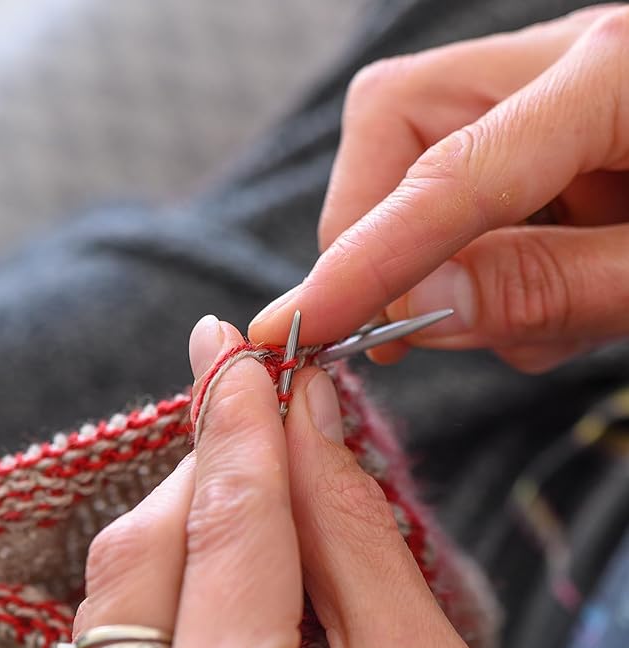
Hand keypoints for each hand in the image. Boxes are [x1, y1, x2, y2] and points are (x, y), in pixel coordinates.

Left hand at [68, 316, 480, 647]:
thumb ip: (358, 535)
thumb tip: (315, 419)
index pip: (231, 519)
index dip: (236, 419)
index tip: (233, 348)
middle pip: (150, 546)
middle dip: (207, 457)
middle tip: (251, 401)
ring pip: (121, 582)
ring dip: (187, 508)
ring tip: (249, 472)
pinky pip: (119, 623)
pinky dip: (170, 566)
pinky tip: (224, 552)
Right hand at [249, 5, 628, 372]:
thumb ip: (549, 289)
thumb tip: (416, 309)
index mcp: (616, 74)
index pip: (448, 171)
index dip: (366, 254)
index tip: (304, 321)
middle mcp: (561, 64)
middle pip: (396, 122)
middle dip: (375, 233)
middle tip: (402, 328)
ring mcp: (543, 92)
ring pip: (411, 160)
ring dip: (432, 259)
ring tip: (525, 314)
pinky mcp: (534, 131)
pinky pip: (452, 187)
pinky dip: (468, 259)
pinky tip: (538, 288)